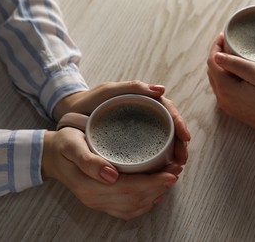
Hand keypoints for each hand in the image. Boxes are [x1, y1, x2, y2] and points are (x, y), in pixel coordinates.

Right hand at [42, 128, 177, 219]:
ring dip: (155, 194)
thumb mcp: (72, 145)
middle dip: (159, 187)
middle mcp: (95, 198)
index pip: (128, 188)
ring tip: (171, 178)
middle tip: (177, 170)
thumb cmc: (64, 145)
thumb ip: (89, 161)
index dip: (152, 182)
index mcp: (88, 185)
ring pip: (133, 207)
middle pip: (134, 199)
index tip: (171, 172)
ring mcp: (98, 203)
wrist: (51, 156)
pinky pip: (126, 210)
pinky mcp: (101, 202)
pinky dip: (144, 204)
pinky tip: (155, 193)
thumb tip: (111, 175)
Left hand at [53, 80, 190, 173]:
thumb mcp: (109, 91)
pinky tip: (162, 168)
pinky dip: (159, 158)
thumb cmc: (89, 100)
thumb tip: (161, 90)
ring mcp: (138, 128)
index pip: (167, 109)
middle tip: (182, 158)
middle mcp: (143, 114)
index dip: (178, 123)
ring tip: (177, 165)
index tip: (185, 138)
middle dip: (179, 142)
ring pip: (162, 138)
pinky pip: (150, 148)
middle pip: (169, 126)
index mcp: (142, 100)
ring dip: (173, 151)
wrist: (70, 114)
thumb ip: (132, 87)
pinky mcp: (130, 141)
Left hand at [207, 33, 254, 136]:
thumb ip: (236, 64)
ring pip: (216, 80)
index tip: (225, 34)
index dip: (215, 46)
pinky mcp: (233, 109)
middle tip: (229, 41)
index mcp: (225, 88)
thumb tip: (217, 55)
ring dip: (221, 66)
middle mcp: (222, 98)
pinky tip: (236, 70)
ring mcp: (226, 105)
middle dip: (217, 54)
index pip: (212, 62)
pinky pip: (223, 89)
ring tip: (232, 53)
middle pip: (212, 71)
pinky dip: (225, 77)